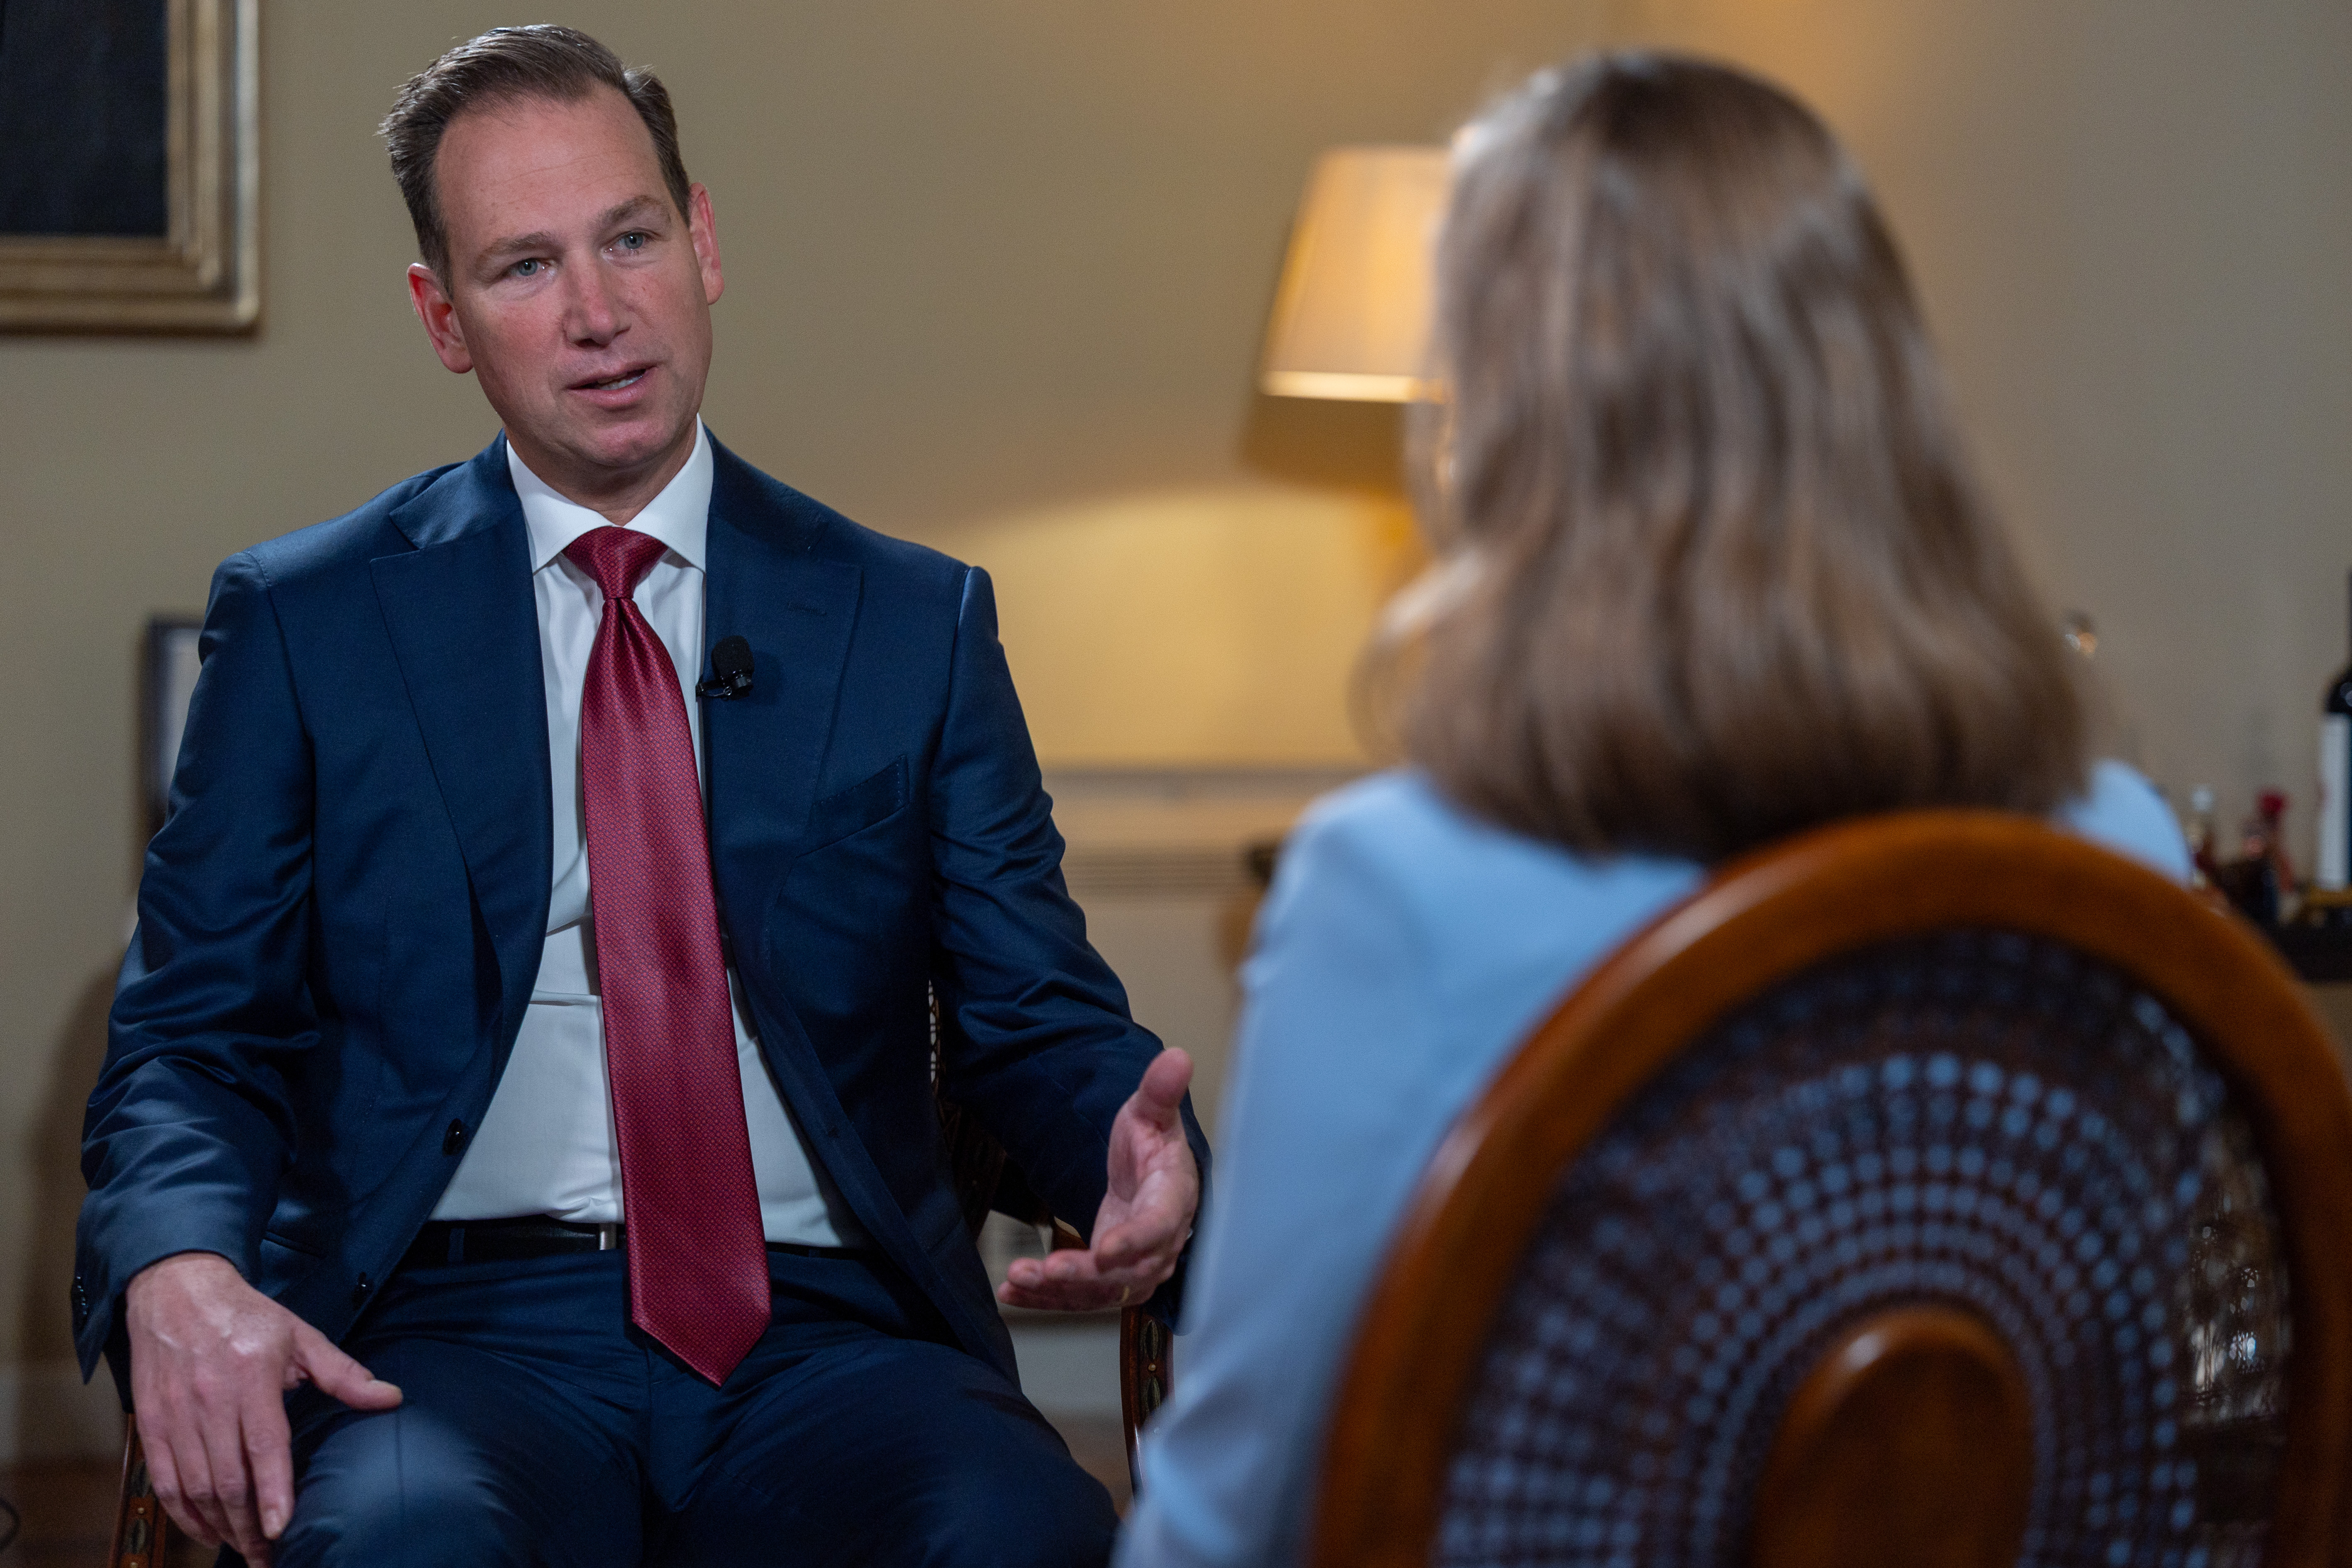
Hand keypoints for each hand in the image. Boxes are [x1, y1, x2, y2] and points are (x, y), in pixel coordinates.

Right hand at [125, 1251, 402, 1563]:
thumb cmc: (246, 1315)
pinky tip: (206, 1529)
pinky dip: (183, 1513)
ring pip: (195, 1487)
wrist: (176, 1290)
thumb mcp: (301, 1336)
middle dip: (248, 1524)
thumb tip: (390, 1397)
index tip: (282, 1527)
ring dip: (219, 1525)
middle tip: (268, 1554)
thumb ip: (344, 1374)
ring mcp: (175, 1413)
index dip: (272, 1491)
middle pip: (227, 1478)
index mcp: (252, 1376)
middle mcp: (210, 1398)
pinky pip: (164, 1480)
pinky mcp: (150, 1422)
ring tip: (244, 1546)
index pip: (263, 1444)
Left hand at [998, 1049, 1199, 1312]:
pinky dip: (1046, 1299)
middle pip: (1128, 1271)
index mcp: (1173, 1200)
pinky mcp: (1111, 1278)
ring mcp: (1137, 1266)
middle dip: (1085, 1275)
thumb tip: (1177, 1056)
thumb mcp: (1151, 1112)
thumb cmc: (1152, 1145)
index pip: (1159, 1226)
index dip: (1134, 1240)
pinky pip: (1081, 1296)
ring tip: (1016, 1281)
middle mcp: (1161, 1243)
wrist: (1149, 1176)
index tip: (1104, 1249)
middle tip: (1046, 1271)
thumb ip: (1159, 1091)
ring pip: (1102, 1291)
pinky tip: (1011, 1292)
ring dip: (1058, 1292)